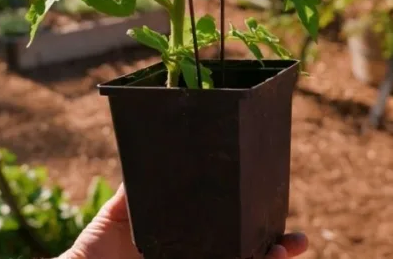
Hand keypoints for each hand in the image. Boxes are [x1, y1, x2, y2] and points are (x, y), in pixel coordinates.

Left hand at [62, 184, 307, 258]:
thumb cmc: (94, 253)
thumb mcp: (119, 215)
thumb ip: (137, 188)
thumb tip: (151, 145)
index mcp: (188, 246)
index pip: (231, 239)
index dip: (258, 230)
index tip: (280, 218)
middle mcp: (198, 258)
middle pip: (247, 256)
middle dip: (277, 250)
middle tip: (298, 241)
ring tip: (284, 251)